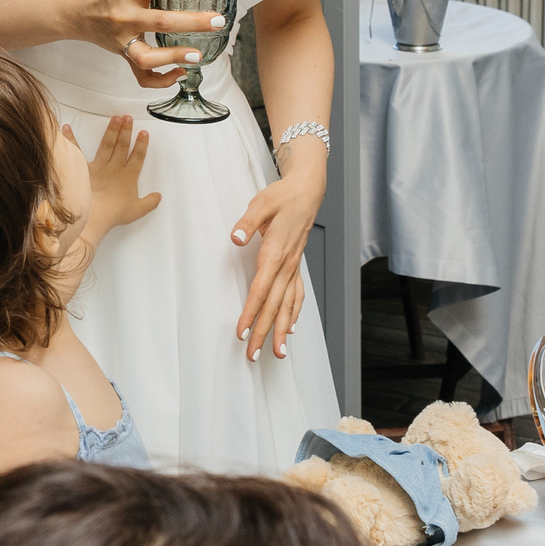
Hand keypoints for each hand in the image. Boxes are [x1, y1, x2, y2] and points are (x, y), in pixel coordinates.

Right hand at [63, 0, 226, 87]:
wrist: (72, 11)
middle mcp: (124, 16)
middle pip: (162, 22)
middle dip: (193, 22)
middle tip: (217, 20)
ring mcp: (121, 39)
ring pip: (148, 56)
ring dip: (175, 56)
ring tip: (198, 55)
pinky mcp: (122, 54)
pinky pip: (141, 74)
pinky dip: (161, 79)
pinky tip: (180, 73)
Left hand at [79, 115, 159, 237]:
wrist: (95, 214)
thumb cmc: (114, 213)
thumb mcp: (137, 210)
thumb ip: (149, 202)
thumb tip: (158, 197)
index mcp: (128, 177)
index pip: (137, 157)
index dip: (141, 144)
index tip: (143, 133)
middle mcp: (114, 168)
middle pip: (122, 146)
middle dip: (126, 130)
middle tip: (128, 118)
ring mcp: (98, 167)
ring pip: (107, 144)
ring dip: (111, 130)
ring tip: (115, 118)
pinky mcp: (84, 169)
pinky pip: (76, 151)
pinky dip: (70, 140)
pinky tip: (67, 129)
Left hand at [230, 150, 325, 361]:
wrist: (307, 191)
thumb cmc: (282, 196)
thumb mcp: (261, 203)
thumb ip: (248, 222)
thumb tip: (237, 237)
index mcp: (276, 252)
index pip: (261, 290)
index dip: (251, 313)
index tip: (243, 332)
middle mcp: (287, 265)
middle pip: (274, 305)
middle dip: (264, 332)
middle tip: (254, 354)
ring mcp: (294, 267)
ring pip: (288, 305)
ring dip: (281, 330)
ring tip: (276, 352)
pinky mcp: (296, 265)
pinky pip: (297, 295)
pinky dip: (294, 313)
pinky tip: (291, 327)